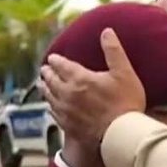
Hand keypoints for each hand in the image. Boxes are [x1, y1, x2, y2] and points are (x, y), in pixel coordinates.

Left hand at [39, 28, 145, 145]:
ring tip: (42, 86)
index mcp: (80, 78)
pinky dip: (50, 107)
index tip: (51, 58)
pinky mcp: (68, 126)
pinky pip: (54, 114)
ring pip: (50, 97)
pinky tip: (51, 107)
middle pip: (51, 81)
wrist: (120, 134)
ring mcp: (66, 111)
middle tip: (44, 70)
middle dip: (47, 74)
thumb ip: (113, 51)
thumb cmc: (125, 103)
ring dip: (45, 90)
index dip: (56, 60)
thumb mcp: (124, 72)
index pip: (61, 65)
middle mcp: (68, 94)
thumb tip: (106, 31)